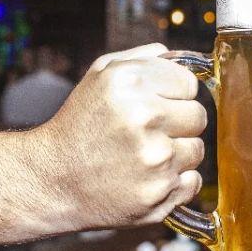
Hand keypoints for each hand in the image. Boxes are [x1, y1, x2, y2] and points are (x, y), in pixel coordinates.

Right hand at [32, 43, 206, 231]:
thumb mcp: (101, 75)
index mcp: (130, 82)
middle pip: (198, 116)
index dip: (173, 94)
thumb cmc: (81, 124)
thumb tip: (184, 58)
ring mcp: (154, 158)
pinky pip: (193, 182)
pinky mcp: (159, 192)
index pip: (189, 83)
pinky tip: (148, 177)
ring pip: (197, 149)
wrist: (53, 179)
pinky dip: (176, 182)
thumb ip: (144, 58)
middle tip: (149, 132)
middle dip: (178, 123)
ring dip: (178, 153)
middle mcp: (144, 117)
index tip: (156, 104)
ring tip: (145, 155)